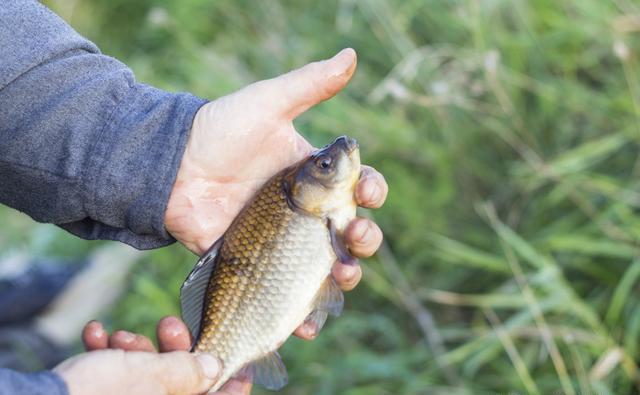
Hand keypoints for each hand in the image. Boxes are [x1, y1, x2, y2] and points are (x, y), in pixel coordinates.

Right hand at [79, 317, 250, 394]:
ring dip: (134, 349)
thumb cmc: (96, 394)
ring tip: (119, 336)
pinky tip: (94, 334)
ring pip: (146, 377)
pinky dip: (106, 356)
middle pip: (181, 383)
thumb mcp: (152, 377)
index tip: (232, 351)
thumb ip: (188, 371)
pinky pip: (114, 379)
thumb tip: (215, 367)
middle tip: (167, 324)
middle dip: (171, 349)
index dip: (233, 378)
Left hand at [165, 48, 387, 339]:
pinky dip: (301, 312)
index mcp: (314, 176)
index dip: (373, 193)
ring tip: (342, 277)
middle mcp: (304, 211)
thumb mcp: (269, 103)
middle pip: (350, 233)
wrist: (171, 166)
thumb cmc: (219, 130)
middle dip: (365, 239)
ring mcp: (282, 242)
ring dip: (345, 277)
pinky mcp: (258, 267)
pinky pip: (287, 293)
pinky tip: (306, 322)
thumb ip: (310, 84)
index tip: (369, 194)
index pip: (358, 188)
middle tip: (355, 237)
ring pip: (327, 267)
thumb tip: (352, 54)